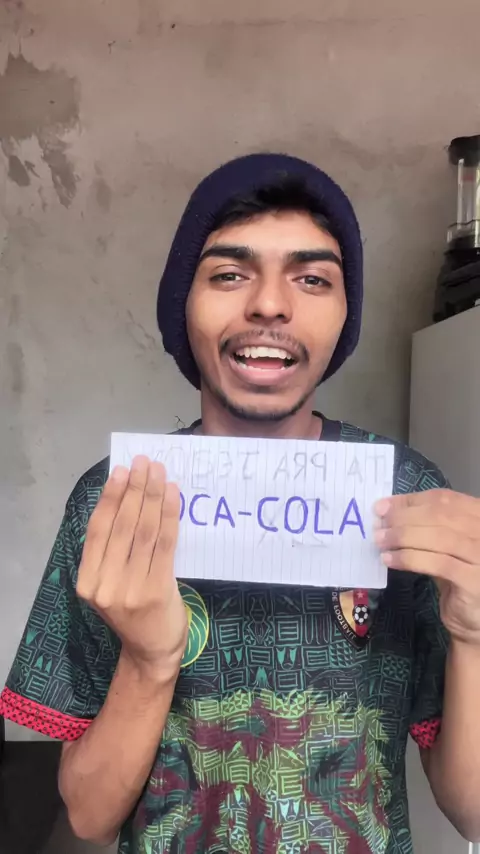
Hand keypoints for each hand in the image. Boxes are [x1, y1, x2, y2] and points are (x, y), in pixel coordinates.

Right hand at [76, 456, 187, 678]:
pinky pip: (164, 544)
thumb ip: (112, 552)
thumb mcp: (110, 584)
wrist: (152, 651)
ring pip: (143, 532)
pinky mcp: (157, 591)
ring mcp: (131, 590)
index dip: (109, 498)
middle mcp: (105, 586)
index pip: (98, 531)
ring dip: (152, 497)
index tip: (120, 471)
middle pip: (122, 527)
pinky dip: (169, 516)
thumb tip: (127, 498)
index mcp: (87, 582)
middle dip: (134, 490)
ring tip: (158, 473)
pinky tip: (172, 496)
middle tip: (144, 463)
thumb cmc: (133, 611)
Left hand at [374, 489, 479, 645]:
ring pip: (439, 537)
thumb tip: (386, 509)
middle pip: (441, 514)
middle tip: (378, 524)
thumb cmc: (458, 576)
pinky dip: (410, 558)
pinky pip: (438, 563)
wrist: (476, 619)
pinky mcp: (475, 580)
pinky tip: (390, 560)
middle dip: (404, 517)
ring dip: (404, 537)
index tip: (382, 506)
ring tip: (381, 541)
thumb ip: (423, 526)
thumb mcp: (442, 546)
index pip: (444, 499)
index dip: (410, 500)